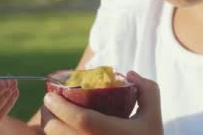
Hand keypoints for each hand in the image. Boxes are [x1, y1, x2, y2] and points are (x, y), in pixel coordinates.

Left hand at [41, 71, 162, 134]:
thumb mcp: (153, 117)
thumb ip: (147, 91)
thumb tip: (129, 74)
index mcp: (113, 133)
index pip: (81, 119)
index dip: (61, 106)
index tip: (50, 95)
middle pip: (58, 132)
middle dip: (49, 116)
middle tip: (50, 104)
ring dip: (50, 130)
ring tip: (53, 118)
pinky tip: (62, 133)